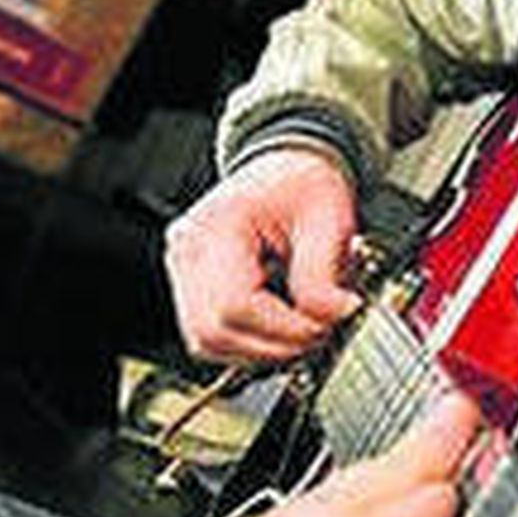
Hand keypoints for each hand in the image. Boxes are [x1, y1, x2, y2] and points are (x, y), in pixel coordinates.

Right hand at [165, 147, 361, 362]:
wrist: (286, 167)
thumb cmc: (303, 183)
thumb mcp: (330, 219)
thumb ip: (325, 277)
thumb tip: (334, 320)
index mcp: (219, 225)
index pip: (235, 305)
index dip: (284, 330)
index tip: (324, 326)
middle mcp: (189, 249)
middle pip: (213, 331)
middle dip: (272, 346)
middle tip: (317, 334)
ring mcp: (183, 269)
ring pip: (207, 342)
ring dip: (259, 349)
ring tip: (300, 328)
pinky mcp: (190, 285)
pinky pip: (210, 334)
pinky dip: (248, 341)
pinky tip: (279, 325)